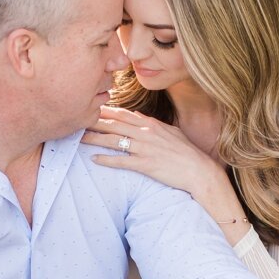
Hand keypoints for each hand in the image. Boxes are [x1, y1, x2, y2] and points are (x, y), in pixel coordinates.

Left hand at [83, 105, 223, 200]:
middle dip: (94, 121)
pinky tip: (95, 160)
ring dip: (95, 139)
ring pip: (114, 141)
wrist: (200, 170)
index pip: (124, 114)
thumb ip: (154, 124)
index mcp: (152, 125)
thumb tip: (138, 116)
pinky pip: (122, 161)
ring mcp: (145, 149)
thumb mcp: (172, 132)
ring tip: (80, 139)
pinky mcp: (146, 164)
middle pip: (115, 124)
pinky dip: (107, 160)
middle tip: (78, 119)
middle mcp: (146, 134)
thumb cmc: (188, 153)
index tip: (92, 107)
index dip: (106, 111)